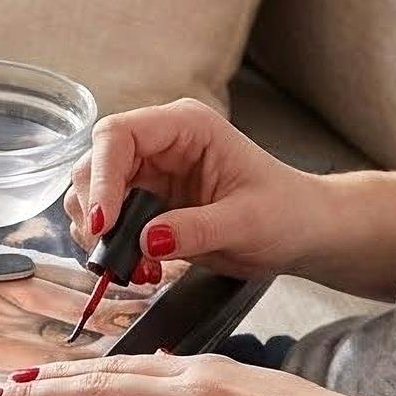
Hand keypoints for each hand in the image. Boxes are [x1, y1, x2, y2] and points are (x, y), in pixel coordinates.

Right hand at [63, 98, 334, 275]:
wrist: (302, 231)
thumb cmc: (286, 213)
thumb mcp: (247, 223)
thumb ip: (196, 230)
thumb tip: (146, 240)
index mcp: (185, 127)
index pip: (118, 136)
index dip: (101, 177)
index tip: (102, 223)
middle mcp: (160, 145)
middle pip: (95, 164)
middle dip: (93, 211)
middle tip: (109, 252)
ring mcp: (150, 174)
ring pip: (92, 195)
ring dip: (99, 235)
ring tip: (131, 266)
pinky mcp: (147, 205)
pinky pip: (108, 223)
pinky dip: (111, 248)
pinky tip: (139, 268)